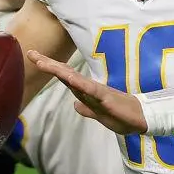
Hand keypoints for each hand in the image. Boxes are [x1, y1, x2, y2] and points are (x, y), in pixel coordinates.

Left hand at [27, 49, 147, 134]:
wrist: (143, 120)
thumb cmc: (124, 117)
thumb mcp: (101, 116)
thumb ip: (88, 109)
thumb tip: (75, 105)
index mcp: (88, 93)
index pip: (66, 78)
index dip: (51, 68)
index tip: (35, 58)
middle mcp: (90, 89)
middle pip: (66, 74)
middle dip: (49, 64)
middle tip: (31, 53)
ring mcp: (98, 92)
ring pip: (74, 80)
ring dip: (59, 71)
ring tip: (44, 63)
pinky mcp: (106, 99)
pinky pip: (90, 90)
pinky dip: (79, 84)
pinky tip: (69, 79)